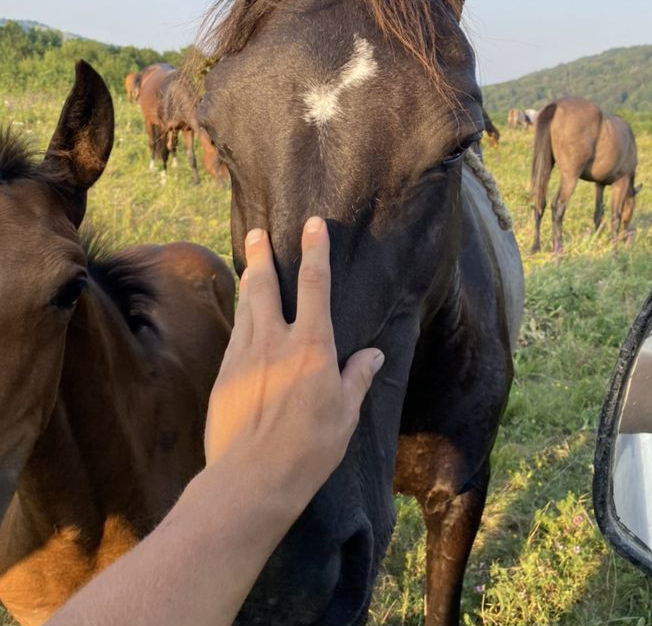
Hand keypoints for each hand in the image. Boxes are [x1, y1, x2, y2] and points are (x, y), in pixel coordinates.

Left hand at [204, 216, 383, 510]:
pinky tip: (242, 319)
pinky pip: (235, 335)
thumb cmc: (308, 449)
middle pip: (266, 285)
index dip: (315, 251)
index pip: (316, 285)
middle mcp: (275, 340)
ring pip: (246, 307)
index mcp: (311, 345)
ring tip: (249, 265)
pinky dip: (241, 319)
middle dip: (262, 255)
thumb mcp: (344, 414)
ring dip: (249, 282)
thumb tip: (374, 355)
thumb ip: (357, 378)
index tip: (312, 226)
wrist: (251, 479)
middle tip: (256, 232)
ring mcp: (244, 355)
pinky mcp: (224, 375)